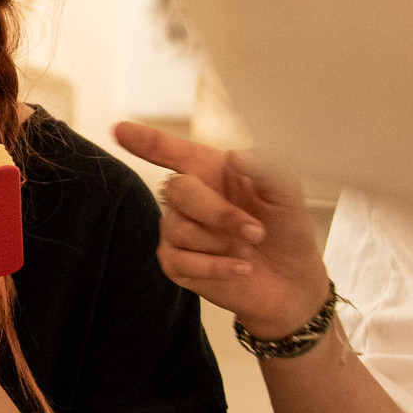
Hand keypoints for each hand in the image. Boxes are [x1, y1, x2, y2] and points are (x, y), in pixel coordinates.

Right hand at [112, 120, 331, 339]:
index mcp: (210, 170)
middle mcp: (189, 197)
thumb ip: (267, 169)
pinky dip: (215, 266)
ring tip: (249, 251)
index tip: (120, 130)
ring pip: (179, 228)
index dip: (144, 140)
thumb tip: (236, 156)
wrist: (292, 282)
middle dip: (217, 212)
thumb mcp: (287, 195)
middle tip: (255, 232)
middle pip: (177, 190)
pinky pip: (180, 260)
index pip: (170, 151)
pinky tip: (240, 268)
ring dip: (222, 243)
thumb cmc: (285, 230)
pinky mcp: (176, 264)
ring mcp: (177, 230)